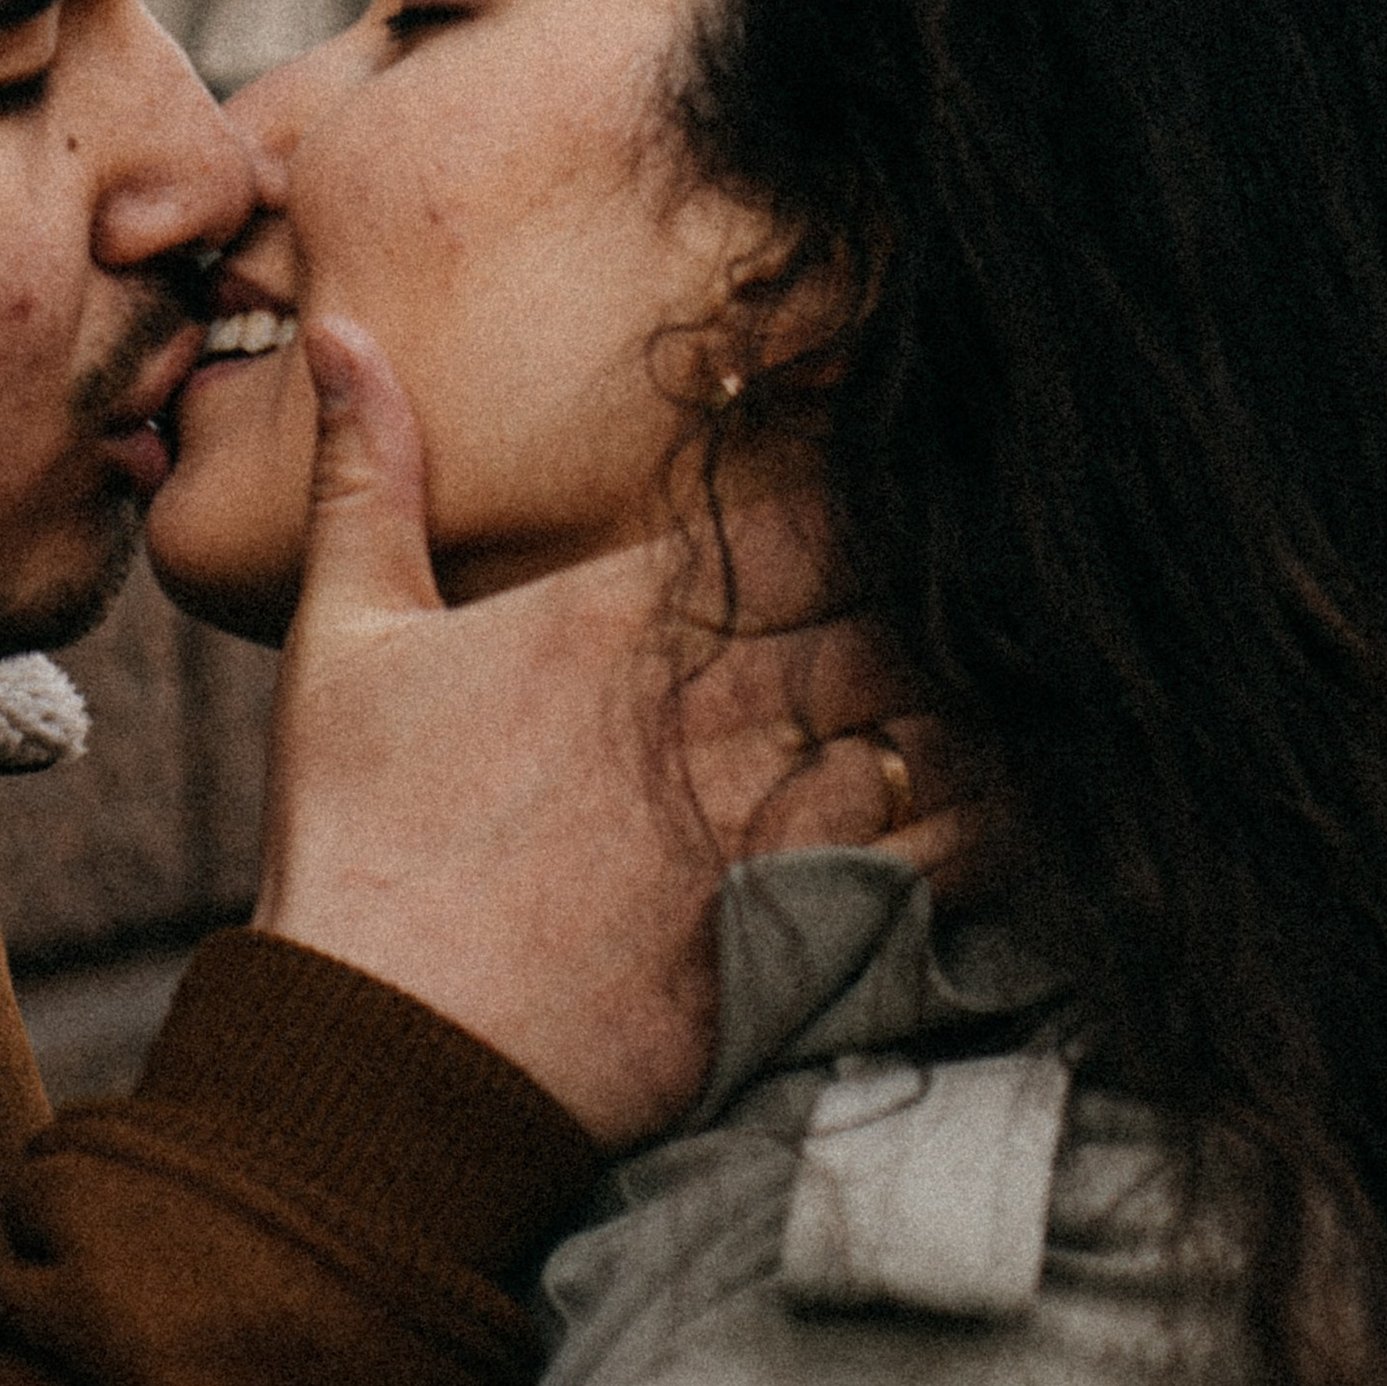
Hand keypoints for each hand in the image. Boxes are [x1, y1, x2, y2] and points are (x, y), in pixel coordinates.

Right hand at [257, 319, 959, 1151]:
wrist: (381, 1057)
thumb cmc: (353, 841)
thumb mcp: (339, 637)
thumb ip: (365, 475)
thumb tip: (344, 328)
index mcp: (618, 618)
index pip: (801, 515)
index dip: (873, 485)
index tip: (918, 456)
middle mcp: (712, 706)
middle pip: (889, 609)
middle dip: (949, 584)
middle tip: (1016, 553)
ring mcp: (769, 823)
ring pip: (934, 720)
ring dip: (989, 689)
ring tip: (1047, 660)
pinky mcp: (803, 933)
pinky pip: (949, 853)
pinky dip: (1005, 810)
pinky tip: (1042, 784)